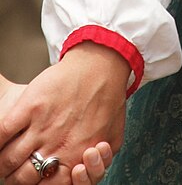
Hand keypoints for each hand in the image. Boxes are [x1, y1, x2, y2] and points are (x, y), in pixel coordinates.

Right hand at [0, 44, 127, 183]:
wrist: (101, 65)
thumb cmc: (108, 99)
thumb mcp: (112, 138)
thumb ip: (99, 161)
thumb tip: (84, 173)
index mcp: (75, 158)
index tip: (31, 180)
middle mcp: (55, 146)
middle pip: (22, 177)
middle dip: (15, 178)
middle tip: (14, 172)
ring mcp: (41, 126)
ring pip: (9, 158)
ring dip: (3, 163)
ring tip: (4, 160)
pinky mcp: (30, 106)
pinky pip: (3, 131)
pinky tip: (0, 143)